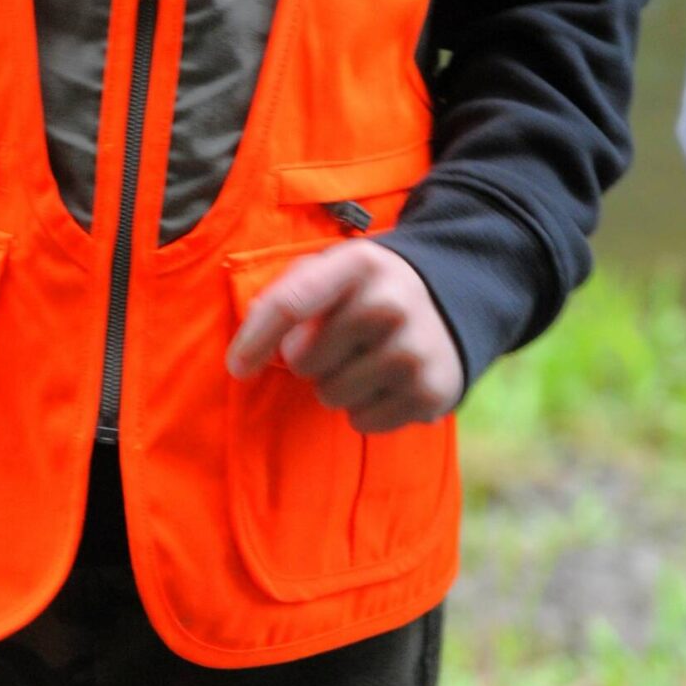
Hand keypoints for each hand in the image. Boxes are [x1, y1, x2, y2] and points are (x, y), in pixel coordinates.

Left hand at [226, 242, 463, 434]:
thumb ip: (286, 296)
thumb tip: (246, 351)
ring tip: (362, 362)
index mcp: (359, 263)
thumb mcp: (332, 272)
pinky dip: (363, 410)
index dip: (255, 339)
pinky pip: (362, 422)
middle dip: (307, 360)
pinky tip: (385, 383)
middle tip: (335, 345)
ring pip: (331, 395)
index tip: (236, 368)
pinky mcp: (431, 391)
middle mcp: (390, 303)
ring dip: (335, 386)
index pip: (291, 304)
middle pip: (304, 360)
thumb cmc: (365, 291)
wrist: (448, 304)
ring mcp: (414, 349)